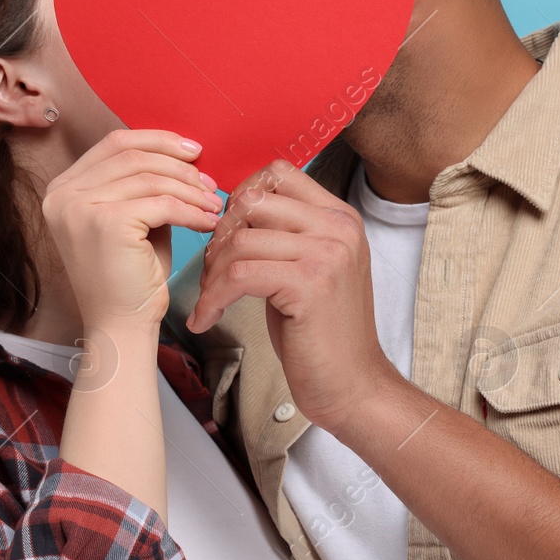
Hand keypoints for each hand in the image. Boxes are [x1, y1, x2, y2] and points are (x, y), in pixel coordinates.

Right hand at [42, 128, 222, 330]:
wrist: (120, 326)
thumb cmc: (130, 277)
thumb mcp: (133, 218)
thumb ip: (144, 184)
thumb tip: (182, 153)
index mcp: (63, 188)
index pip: (115, 143)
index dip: (157, 140)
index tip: (192, 150)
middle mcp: (63, 194)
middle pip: (133, 156)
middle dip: (179, 166)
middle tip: (209, 181)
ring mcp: (80, 207)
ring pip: (151, 178)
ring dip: (190, 189)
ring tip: (213, 205)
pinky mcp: (106, 223)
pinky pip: (162, 204)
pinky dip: (191, 210)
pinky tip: (207, 222)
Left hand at [186, 159, 399, 432]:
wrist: (352, 385)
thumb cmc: (322, 332)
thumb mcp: (309, 268)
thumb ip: (283, 234)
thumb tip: (232, 209)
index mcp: (340, 218)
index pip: (278, 174)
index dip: (241, 197)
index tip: (227, 233)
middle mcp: (338, 228)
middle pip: (253, 203)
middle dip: (220, 236)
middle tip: (212, 271)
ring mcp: (327, 253)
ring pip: (240, 241)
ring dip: (212, 273)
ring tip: (210, 299)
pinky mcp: (310, 284)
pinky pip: (239, 275)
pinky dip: (212, 298)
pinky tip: (207, 318)